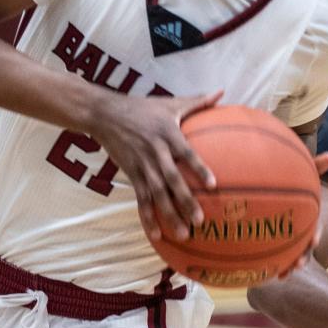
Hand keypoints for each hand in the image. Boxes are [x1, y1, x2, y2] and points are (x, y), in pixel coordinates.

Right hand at [94, 90, 220, 241]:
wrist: (105, 114)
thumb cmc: (143, 108)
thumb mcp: (170, 102)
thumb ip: (198, 101)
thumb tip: (221, 92)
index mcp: (168, 134)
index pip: (186, 154)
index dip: (199, 169)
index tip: (213, 185)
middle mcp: (155, 152)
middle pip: (172, 181)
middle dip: (185, 202)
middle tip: (199, 221)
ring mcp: (142, 166)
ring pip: (157, 195)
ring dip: (169, 215)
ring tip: (184, 234)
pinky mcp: (131, 174)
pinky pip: (141, 199)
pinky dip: (148, 218)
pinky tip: (157, 235)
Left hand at [275, 152, 327, 277]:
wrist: (269, 187)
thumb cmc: (288, 179)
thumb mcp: (301, 172)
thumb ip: (313, 166)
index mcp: (307, 216)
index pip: (315, 227)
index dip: (315, 235)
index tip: (314, 242)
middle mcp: (299, 228)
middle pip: (303, 247)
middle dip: (302, 257)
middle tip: (299, 266)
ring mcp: (287, 237)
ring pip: (289, 255)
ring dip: (288, 267)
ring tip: (283, 277)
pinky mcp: (273, 242)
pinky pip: (272, 257)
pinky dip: (270, 266)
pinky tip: (263, 275)